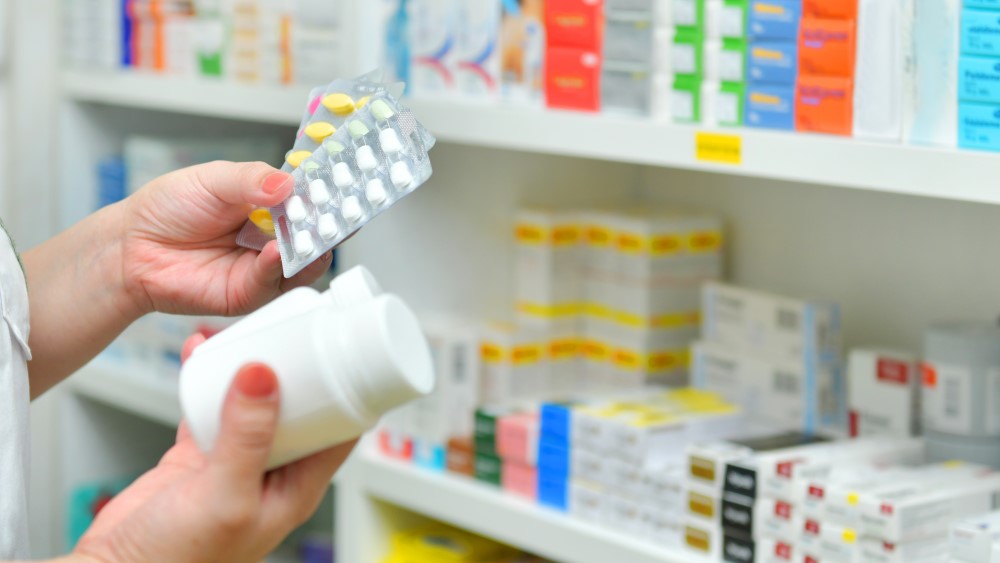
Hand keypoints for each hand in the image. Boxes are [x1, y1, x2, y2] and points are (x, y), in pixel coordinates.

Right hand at [74, 335, 356, 561]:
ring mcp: (235, 461)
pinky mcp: (199, 454)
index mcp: (296, 488)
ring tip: (246, 328)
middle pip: (299, 406)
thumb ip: (246, 437)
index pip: (340, 429)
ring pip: (254, 401)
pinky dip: (207, 376)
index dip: (348, 386)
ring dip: (250, 365)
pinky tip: (203, 350)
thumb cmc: (179, 562)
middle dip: (296, 365)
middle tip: (292, 325)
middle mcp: (272, 472)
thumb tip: (265, 374)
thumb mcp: (224, 497)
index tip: (345, 344)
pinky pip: (211, 404)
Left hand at [120, 161, 331, 315]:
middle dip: (328, 225)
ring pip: (303, 263)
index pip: (309, 200)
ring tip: (308, 236)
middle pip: (314, 234)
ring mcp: (264, 266)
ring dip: (310, 250)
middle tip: (340, 214)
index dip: (326, 195)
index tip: (343, 187)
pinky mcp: (250, 293)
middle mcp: (273, 236)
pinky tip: (274, 253)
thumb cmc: (167, 210)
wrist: (132, 248)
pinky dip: (278, 268)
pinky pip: (274, 283)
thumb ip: (251, 179)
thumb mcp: (212, 179)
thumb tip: (287, 183)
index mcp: (269, 204)